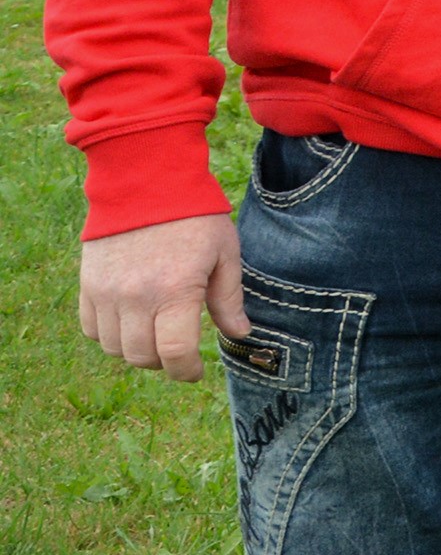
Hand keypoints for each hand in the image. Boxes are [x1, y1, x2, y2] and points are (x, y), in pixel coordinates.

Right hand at [80, 214, 247, 382]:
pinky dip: (110, 335)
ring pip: (114, 348)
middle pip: (142, 356)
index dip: (186, 371)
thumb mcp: (225, 253)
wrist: (145, 182)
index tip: (194, 372)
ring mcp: (106, 292)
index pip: (175, 352)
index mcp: (175, 290)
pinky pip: (91, 329)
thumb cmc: (194, 217)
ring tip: (156, 334)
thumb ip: (229, 298)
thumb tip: (239, 334)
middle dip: (164, 362)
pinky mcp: (87, 285)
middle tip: (179, 350)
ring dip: (136, 350)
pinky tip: (131, 321)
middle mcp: (135, 297)